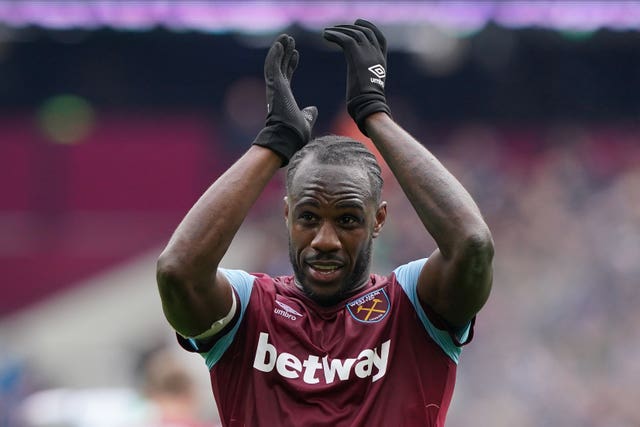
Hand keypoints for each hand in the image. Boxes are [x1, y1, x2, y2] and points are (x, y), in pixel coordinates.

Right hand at [252, 34, 317, 165]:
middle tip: (290, 40)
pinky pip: (272, 66)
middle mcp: (278, 90)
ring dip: (280, 49)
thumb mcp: (306, 120)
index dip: (291, 64)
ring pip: (275, 63)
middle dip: (285, 53)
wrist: (288, 138)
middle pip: (280, 66)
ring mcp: (275, 87)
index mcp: (285, 97)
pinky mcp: (274, 85)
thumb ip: (308, 114)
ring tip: (286, 37)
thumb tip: (313, 109)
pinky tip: (280, 44)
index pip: (287, 76)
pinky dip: (275, 54)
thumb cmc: (295, 135)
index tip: (297, 54)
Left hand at [324, 19, 390, 135]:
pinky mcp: (356, 55)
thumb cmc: (368, 102)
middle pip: (365, 32)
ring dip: (339, 30)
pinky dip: (334, 35)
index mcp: (382, 61)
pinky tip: (325, 36)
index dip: (370, 28)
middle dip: (351, 27)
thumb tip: (359, 84)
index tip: (358, 24)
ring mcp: (367, 53)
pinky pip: (345, 38)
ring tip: (327, 32)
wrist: (369, 104)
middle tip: (338, 27)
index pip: (380, 38)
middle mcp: (376, 54)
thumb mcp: (370, 86)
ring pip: (354, 33)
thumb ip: (366, 78)